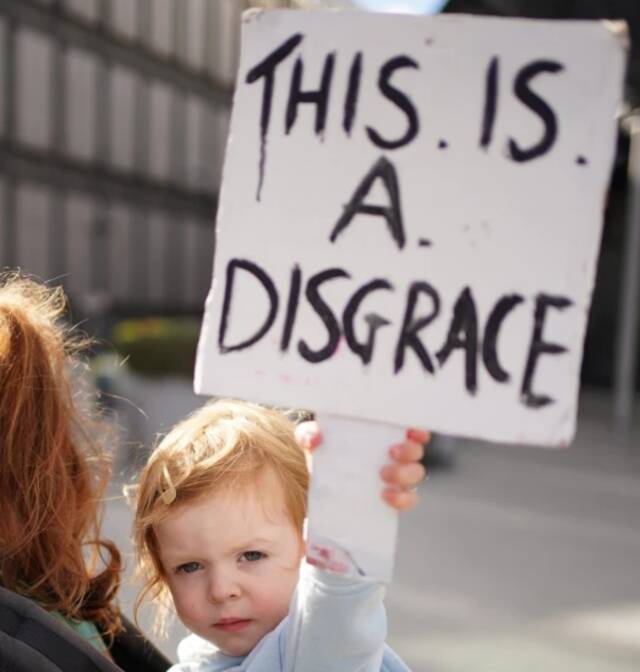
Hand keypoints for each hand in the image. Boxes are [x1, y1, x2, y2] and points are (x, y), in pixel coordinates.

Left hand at [294, 422, 428, 511]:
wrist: (317, 492)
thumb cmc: (323, 455)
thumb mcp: (311, 441)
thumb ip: (308, 434)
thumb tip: (317, 438)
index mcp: (379, 433)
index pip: (408, 425)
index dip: (417, 427)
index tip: (411, 430)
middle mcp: (394, 453)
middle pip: (417, 449)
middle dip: (410, 450)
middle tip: (392, 452)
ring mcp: (395, 477)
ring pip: (416, 473)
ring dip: (405, 473)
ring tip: (383, 475)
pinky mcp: (392, 499)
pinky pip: (408, 499)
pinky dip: (402, 498)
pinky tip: (385, 496)